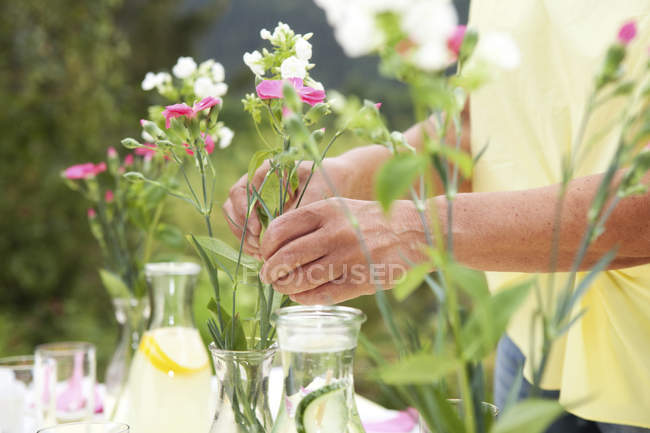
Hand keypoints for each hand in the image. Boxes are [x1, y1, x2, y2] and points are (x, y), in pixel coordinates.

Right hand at [223, 158, 348, 255]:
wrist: (336, 180)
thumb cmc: (326, 181)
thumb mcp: (315, 194)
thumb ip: (297, 211)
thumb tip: (278, 233)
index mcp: (265, 171)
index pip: (241, 191)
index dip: (245, 212)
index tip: (258, 230)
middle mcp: (256, 182)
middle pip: (232, 204)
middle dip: (242, 228)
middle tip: (259, 247)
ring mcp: (256, 197)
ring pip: (235, 217)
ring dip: (245, 237)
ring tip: (262, 254)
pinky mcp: (260, 212)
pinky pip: (246, 228)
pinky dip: (252, 242)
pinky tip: (264, 255)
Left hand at [259, 198, 429, 303]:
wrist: (413, 232)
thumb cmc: (369, 222)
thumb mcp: (339, 209)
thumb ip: (309, 223)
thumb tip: (275, 247)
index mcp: (325, 210)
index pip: (279, 229)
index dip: (265, 246)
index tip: (265, 254)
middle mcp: (334, 232)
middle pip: (285, 257)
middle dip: (270, 271)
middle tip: (268, 276)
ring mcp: (347, 258)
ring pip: (300, 279)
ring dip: (284, 287)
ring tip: (283, 287)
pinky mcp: (358, 281)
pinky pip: (320, 295)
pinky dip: (304, 298)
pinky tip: (301, 295)